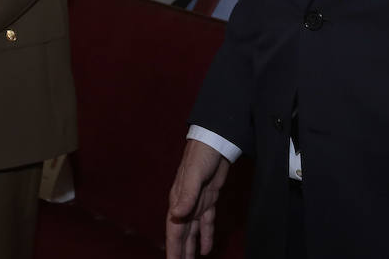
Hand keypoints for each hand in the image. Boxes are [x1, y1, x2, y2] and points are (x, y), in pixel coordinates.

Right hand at [167, 139, 230, 258]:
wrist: (215, 140)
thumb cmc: (201, 155)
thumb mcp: (194, 175)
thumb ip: (186, 195)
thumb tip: (176, 214)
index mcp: (178, 200)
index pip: (174, 231)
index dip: (173, 249)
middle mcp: (185, 204)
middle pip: (181, 235)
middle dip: (180, 253)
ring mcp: (197, 202)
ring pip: (192, 232)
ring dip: (191, 248)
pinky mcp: (209, 199)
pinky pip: (206, 222)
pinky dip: (206, 236)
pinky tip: (206, 249)